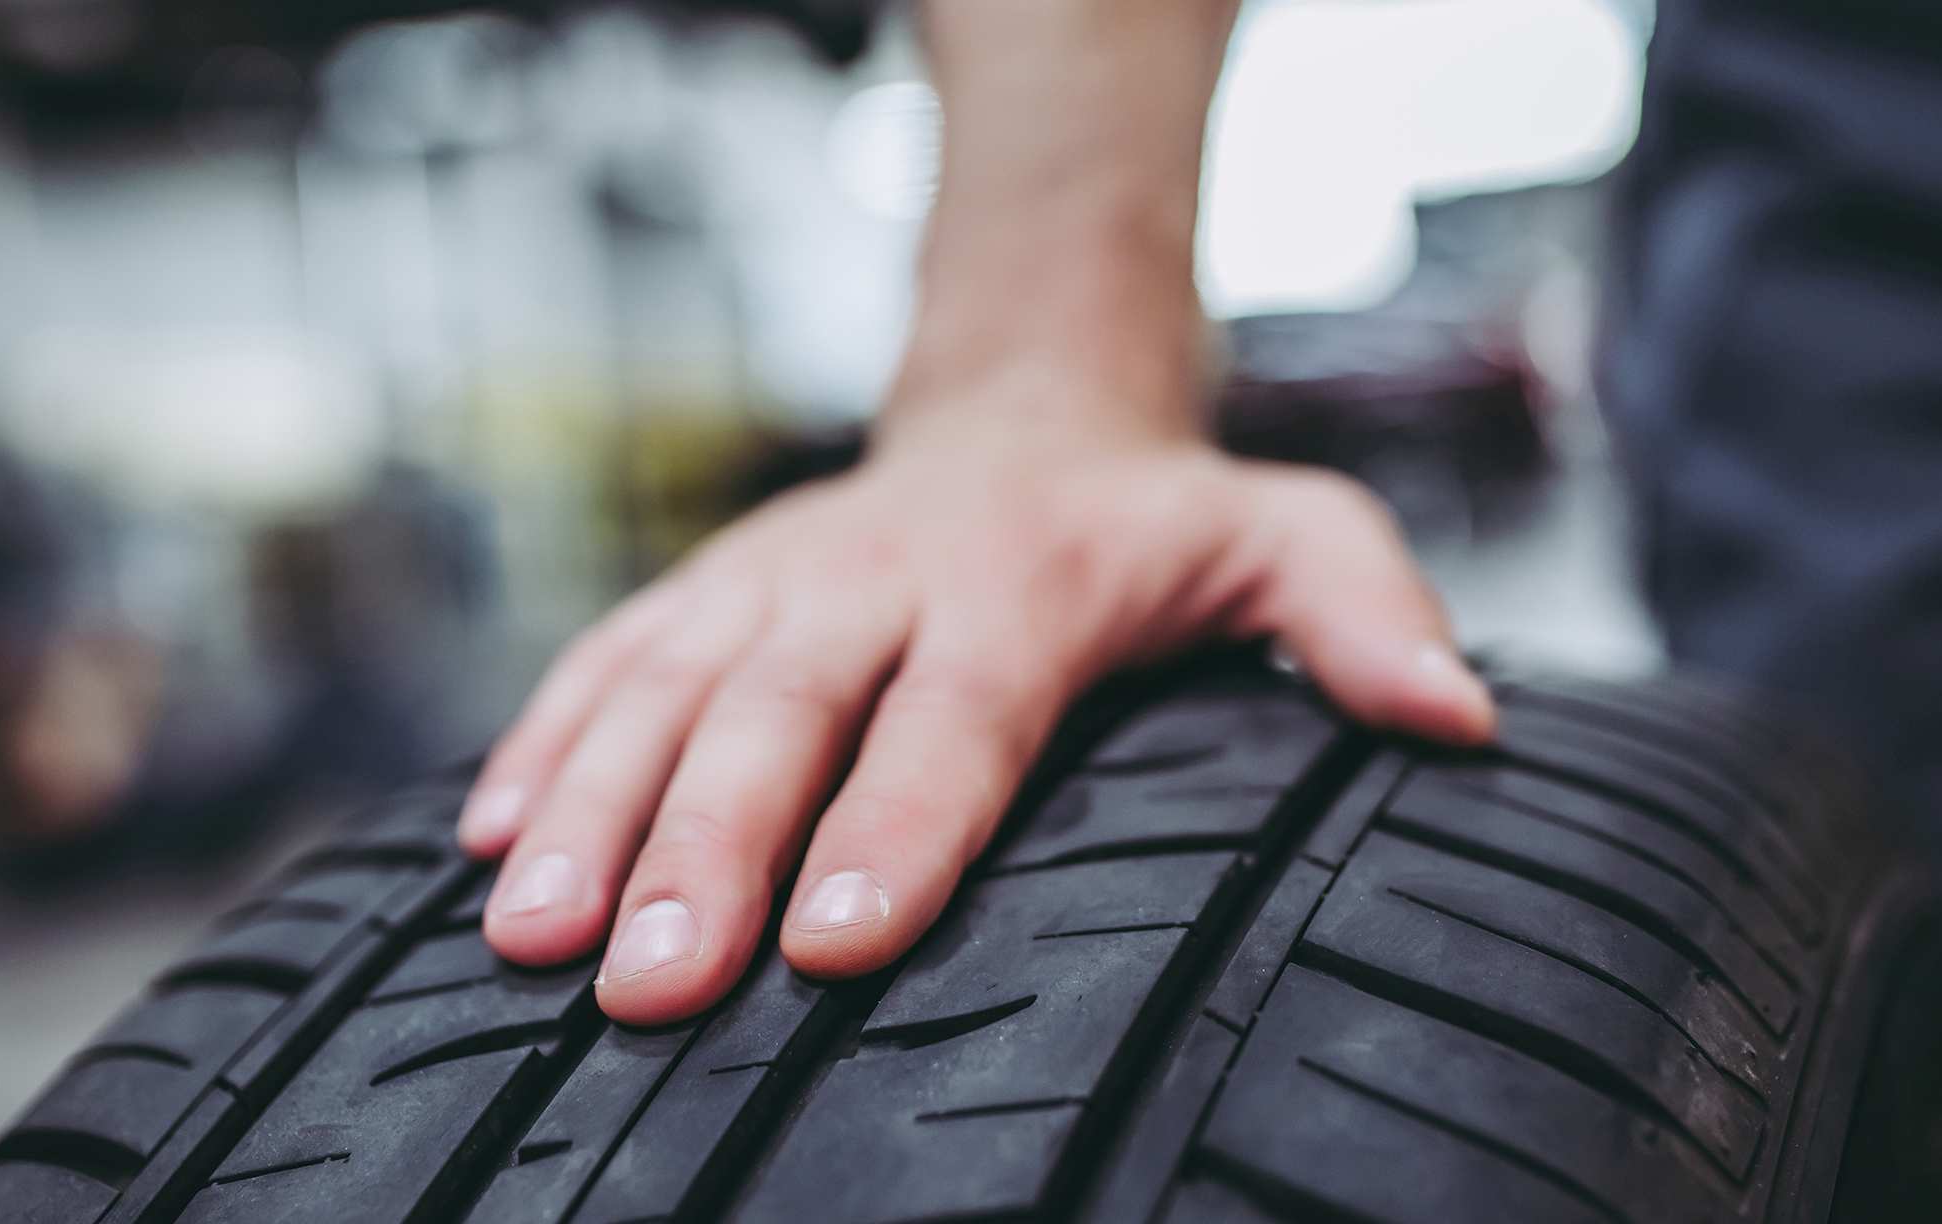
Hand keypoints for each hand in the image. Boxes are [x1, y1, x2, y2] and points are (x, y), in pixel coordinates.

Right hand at [457, 411, 1493, 1024]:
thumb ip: (1366, 607)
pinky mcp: (707, 585)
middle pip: (778, 714)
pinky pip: (607, 661)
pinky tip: (484, 844)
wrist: (1024, 401)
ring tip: (525, 934)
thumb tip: (1457, 722)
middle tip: (643, 981)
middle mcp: (876, 576)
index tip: (832, 945)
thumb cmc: (1153, 514)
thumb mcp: (1284, 529)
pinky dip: (540, 746)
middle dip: (702, 849)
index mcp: (1021, 582)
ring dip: (586, 809)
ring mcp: (774, 577)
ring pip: (664, 690)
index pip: (952, 717)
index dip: (892, 828)